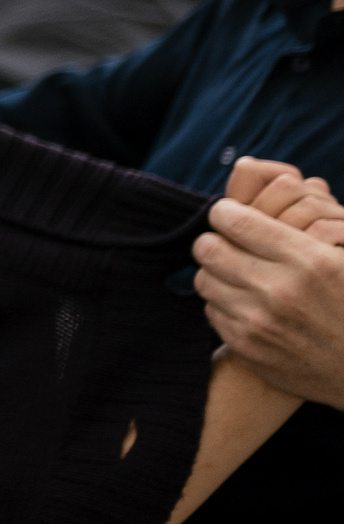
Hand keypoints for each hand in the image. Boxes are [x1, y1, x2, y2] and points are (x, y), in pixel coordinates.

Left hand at [195, 158, 343, 409]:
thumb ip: (319, 215)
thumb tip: (277, 176)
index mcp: (308, 261)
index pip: (233, 219)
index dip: (227, 212)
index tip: (232, 215)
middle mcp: (279, 291)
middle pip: (207, 247)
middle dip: (216, 240)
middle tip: (229, 243)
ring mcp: (259, 323)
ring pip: (204, 279)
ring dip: (217, 272)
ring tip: (239, 273)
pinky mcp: (247, 347)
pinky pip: (212, 311)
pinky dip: (224, 303)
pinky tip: (247, 302)